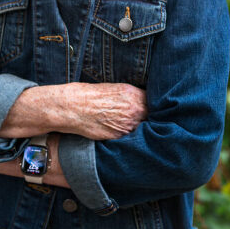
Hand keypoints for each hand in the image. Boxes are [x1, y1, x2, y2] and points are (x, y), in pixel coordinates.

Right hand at [0, 82, 146, 140]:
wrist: (72, 107)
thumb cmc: (90, 94)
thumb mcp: (114, 88)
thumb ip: (131, 96)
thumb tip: (144, 101)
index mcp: (133, 94)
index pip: (155, 103)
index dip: (156, 107)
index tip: (157, 110)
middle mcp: (133, 110)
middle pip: (153, 118)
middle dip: (152, 120)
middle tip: (149, 122)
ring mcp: (126, 126)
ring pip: (144, 131)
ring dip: (143, 131)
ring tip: (137, 130)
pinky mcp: (118, 137)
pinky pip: (131, 140)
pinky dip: (130, 139)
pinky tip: (126, 136)